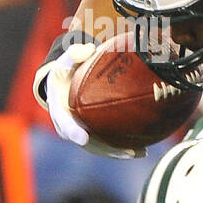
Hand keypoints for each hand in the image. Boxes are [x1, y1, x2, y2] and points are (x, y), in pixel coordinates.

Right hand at [32, 37, 144, 158]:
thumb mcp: (66, 61)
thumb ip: (75, 54)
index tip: (83, 138)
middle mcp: (68, 126)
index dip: (73, 131)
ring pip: (99, 148)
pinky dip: (122, 148)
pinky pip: (107, 144)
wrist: (62, 85)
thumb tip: (89, 49)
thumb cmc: (66, 72)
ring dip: (118, 153)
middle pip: (86, 143)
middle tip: (124, 153)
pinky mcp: (92, 136)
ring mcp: (81, 133)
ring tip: (140, 153)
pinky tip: (142, 150)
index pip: (64, 122)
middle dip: (105, 149)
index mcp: (59, 109)